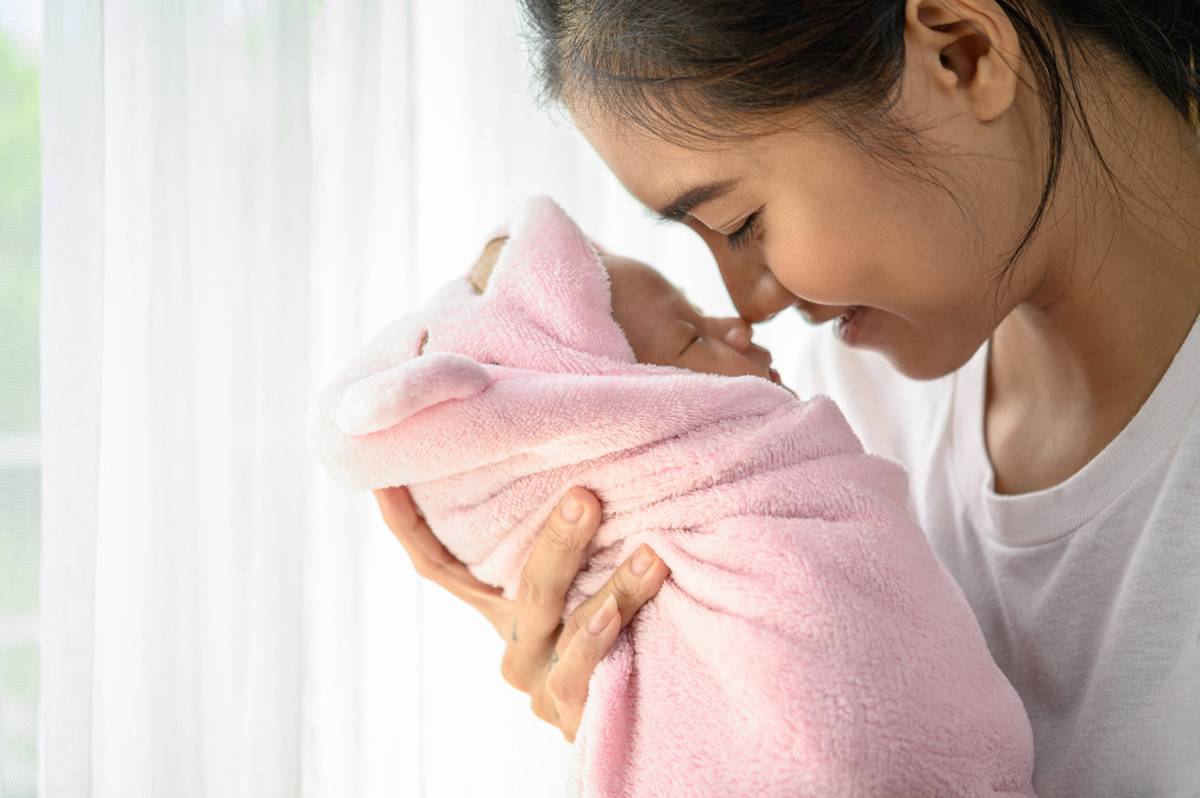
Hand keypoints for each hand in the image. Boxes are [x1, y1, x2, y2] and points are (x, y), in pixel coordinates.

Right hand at [373, 484, 669, 741]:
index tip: (382, 476)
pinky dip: (598, 642)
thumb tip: (583, 470)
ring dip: (614, 588)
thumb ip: (571, 547)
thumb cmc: (609, 633)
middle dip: (558, 540)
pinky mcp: (566, 713)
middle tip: (587, 496)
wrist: (637, 714)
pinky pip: (576, 674)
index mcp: (499, 609)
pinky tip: (616, 618)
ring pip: (566, 627)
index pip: (438, 565)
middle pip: (525, 588)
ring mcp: (537, 682)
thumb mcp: (582, 589)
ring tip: (651, 555)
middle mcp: (514, 645)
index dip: (406, 523)